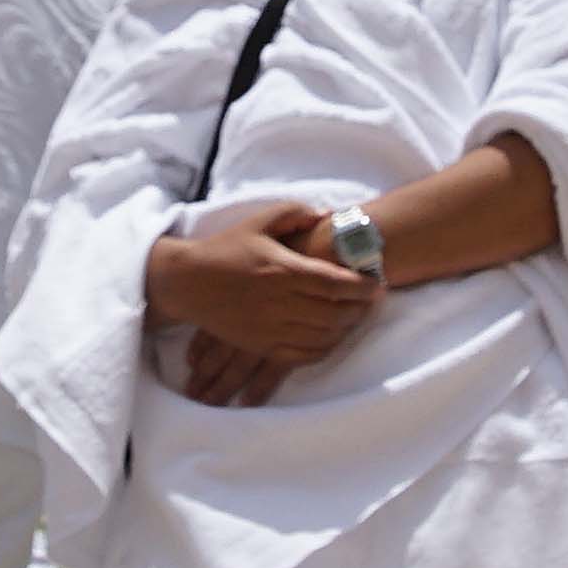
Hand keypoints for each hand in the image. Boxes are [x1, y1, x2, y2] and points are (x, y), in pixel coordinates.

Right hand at [144, 199, 372, 397]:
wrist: (189, 283)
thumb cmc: (227, 248)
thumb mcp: (259, 221)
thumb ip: (296, 213)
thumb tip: (330, 214)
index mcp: (281, 269)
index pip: (334, 282)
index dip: (362, 286)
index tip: (378, 283)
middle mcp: (279, 301)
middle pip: (335, 312)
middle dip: (361, 308)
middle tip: (373, 300)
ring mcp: (270, 327)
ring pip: (323, 335)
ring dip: (346, 328)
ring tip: (356, 315)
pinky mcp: (261, 345)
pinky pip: (303, 355)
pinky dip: (324, 348)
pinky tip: (332, 336)